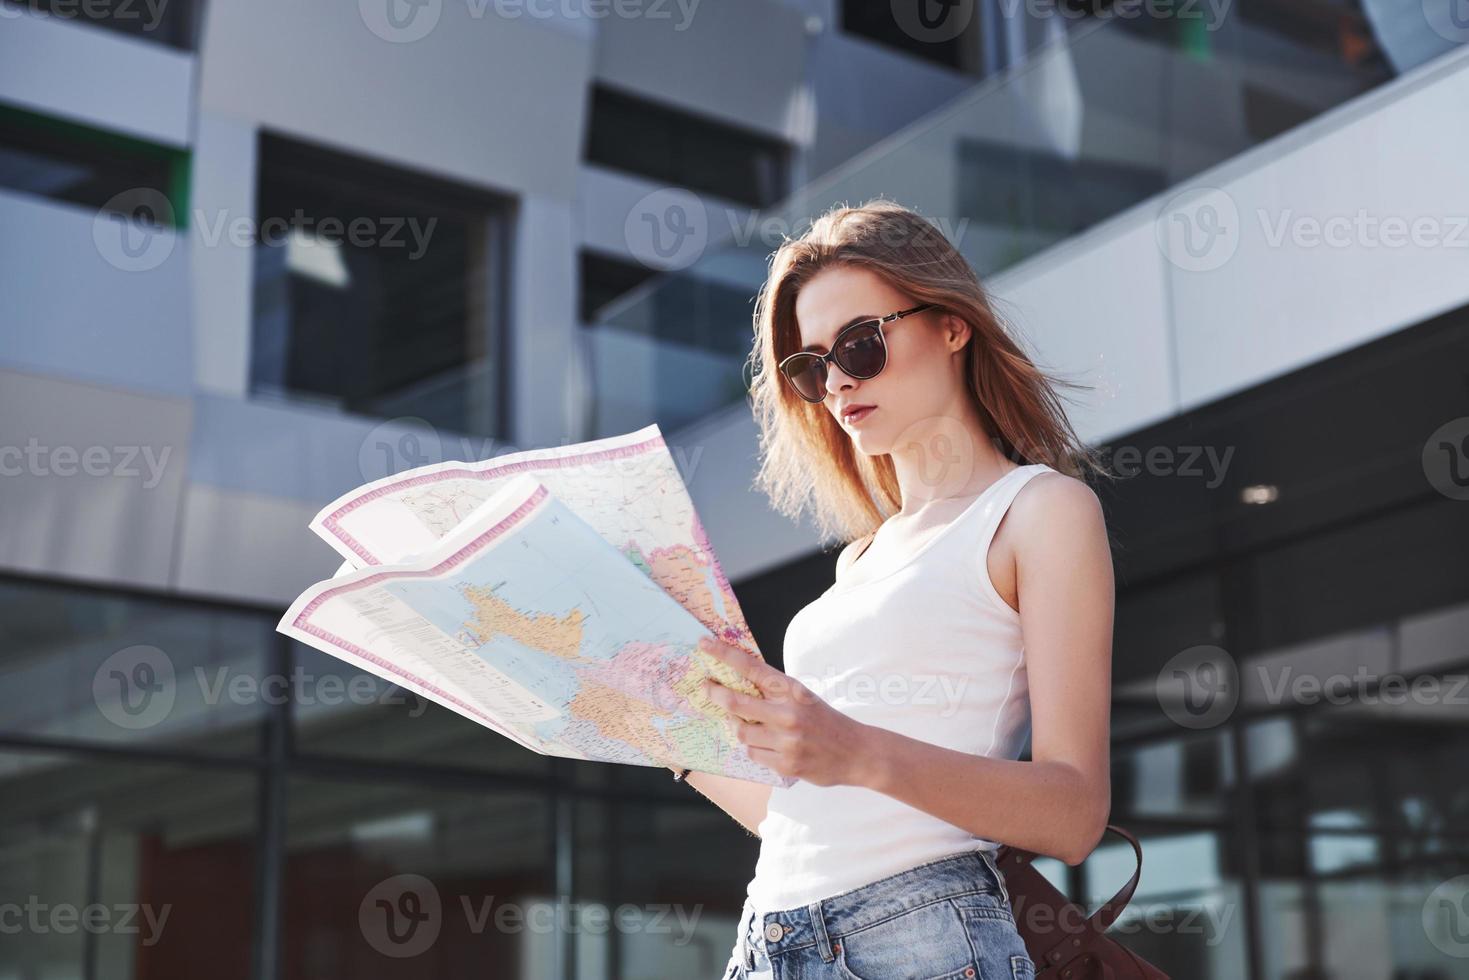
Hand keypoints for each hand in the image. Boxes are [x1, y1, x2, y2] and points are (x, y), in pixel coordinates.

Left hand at [693, 635, 871, 786]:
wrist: (858, 753)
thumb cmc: (826, 722)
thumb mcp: (804, 698)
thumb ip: (775, 693)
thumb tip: (737, 685)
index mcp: (793, 690)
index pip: (752, 668)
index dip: (724, 655)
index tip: (705, 645)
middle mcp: (788, 713)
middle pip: (736, 701)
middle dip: (714, 692)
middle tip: (705, 687)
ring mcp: (786, 741)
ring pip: (742, 732)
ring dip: (740, 727)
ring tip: (750, 725)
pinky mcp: (786, 764)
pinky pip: (754, 754)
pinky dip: (756, 748)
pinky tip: (770, 746)